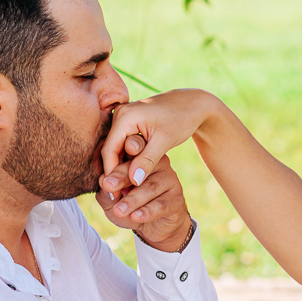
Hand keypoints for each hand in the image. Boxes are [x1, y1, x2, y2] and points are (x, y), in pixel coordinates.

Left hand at [95, 149, 190, 251]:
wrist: (155, 227)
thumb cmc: (131, 207)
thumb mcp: (112, 202)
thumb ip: (106, 193)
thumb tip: (103, 181)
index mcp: (138, 157)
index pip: (129, 151)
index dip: (117, 157)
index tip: (106, 167)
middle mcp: (157, 163)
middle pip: (140, 166)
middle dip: (122, 177)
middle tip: (109, 186)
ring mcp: (169, 179)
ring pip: (150, 186)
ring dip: (133, 199)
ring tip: (119, 210)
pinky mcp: (177, 198)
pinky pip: (161, 204)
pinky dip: (147, 211)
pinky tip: (135, 217)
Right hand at [100, 89, 226, 187]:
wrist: (192, 104)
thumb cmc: (180, 120)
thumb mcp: (164, 142)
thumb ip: (147, 161)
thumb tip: (133, 181)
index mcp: (125, 116)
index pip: (109, 150)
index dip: (111, 173)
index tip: (116, 194)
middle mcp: (120, 114)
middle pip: (110, 149)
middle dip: (114, 172)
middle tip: (119, 196)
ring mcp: (123, 116)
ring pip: (116, 148)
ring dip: (120, 167)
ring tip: (125, 190)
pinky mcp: (129, 121)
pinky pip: (123, 144)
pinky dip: (127, 159)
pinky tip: (132, 176)